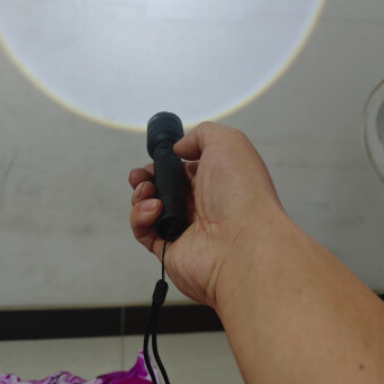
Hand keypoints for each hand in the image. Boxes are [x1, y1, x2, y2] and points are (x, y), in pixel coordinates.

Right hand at [128, 121, 283, 309]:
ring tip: (147, 190)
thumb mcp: (228, 142)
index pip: (184, 169)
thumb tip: (180, 147)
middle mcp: (203, 205)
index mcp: (217, 181)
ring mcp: (185, 228)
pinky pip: (144, 232)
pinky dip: (140, 217)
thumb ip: (201, 134)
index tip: (158, 157)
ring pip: (149, 208)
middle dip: (147, 177)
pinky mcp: (169, 249)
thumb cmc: (243, 194)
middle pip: (164, 188)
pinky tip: (153, 209)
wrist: (244, 243)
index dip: (168, 162)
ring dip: (141, 194)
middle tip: (142, 175)